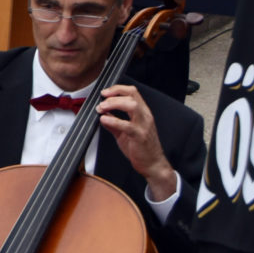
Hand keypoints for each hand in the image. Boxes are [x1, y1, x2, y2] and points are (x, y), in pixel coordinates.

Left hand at [97, 84, 176, 198]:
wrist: (152, 164)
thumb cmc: (140, 147)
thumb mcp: (124, 132)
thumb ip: (114, 122)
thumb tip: (102, 114)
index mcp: (143, 113)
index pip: (133, 92)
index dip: (117, 89)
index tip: (104, 92)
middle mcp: (145, 116)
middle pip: (132, 96)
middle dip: (113, 95)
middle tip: (101, 102)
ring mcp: (144, 126)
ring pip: (132, 106)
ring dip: (114, 104)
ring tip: (102, 108)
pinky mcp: (140, 136)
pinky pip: (127, 125)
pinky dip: (114, 120)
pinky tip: (104, 120)